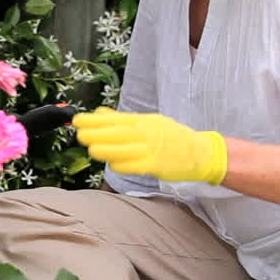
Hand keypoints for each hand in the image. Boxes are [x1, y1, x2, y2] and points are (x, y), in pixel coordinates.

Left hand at [73, 108, 227, 183]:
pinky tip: (111, 163)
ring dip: (106, 149)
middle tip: (80, 134)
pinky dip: (122, 164)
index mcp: (144, 121)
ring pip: (124, 149)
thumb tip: (99, 113)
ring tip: (91, 149)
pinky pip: (135, 165)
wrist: (200, 152)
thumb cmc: (171, 137)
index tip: (78, 120)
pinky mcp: (156, 165)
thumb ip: (123, 120)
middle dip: (97, 133)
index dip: (96, 120)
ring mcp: (152, 149)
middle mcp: (147, 133)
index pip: (116, 119)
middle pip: (118, 133)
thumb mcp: (149, 122)